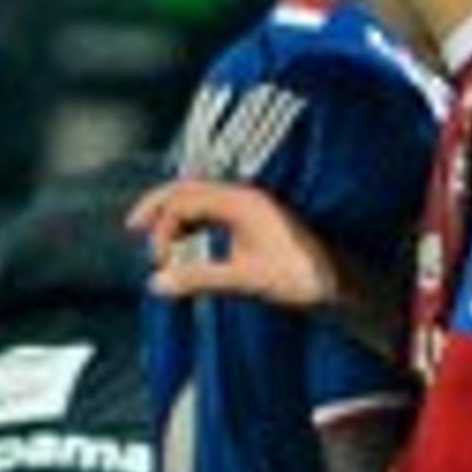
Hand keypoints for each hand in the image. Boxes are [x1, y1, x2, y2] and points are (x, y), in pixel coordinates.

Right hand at [128, 177, 336, 310]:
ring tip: (157, 238)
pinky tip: (185, 240)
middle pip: (188, 188)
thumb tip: (156, 284)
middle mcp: (244, 195)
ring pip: (200, 197)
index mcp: (240, 201)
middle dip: (159, 206)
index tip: (160, 262)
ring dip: (176, 214)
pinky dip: (194, 221)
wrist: (339, 284)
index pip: (184, 201)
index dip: (164, 228)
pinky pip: (214, 209)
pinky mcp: (255, 218)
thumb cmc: (299, 279)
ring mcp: (250, 205)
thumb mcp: (245, 280)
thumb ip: (198, 279)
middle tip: (132, 226)